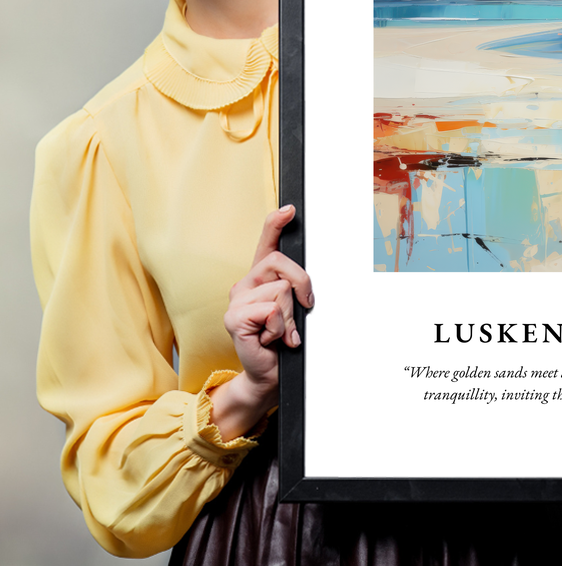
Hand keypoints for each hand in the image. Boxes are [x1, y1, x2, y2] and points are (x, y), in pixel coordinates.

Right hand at [209, 205, 313, 439]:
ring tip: (281, 332)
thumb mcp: (294, 310)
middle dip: (302, 285)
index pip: (266, 243)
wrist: (270, 374)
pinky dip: (280, 328)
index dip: (276, 224)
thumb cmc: (283, 341)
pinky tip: (271, 339)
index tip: (290, 209)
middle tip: (303, 309)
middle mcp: (245, 284)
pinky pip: (271, 310)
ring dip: (290, 316)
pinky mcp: (234, 318)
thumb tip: (305, 282)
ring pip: (280, 290)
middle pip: (281, 263)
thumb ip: (295, 290)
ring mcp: (236, 300)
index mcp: (260, 278)